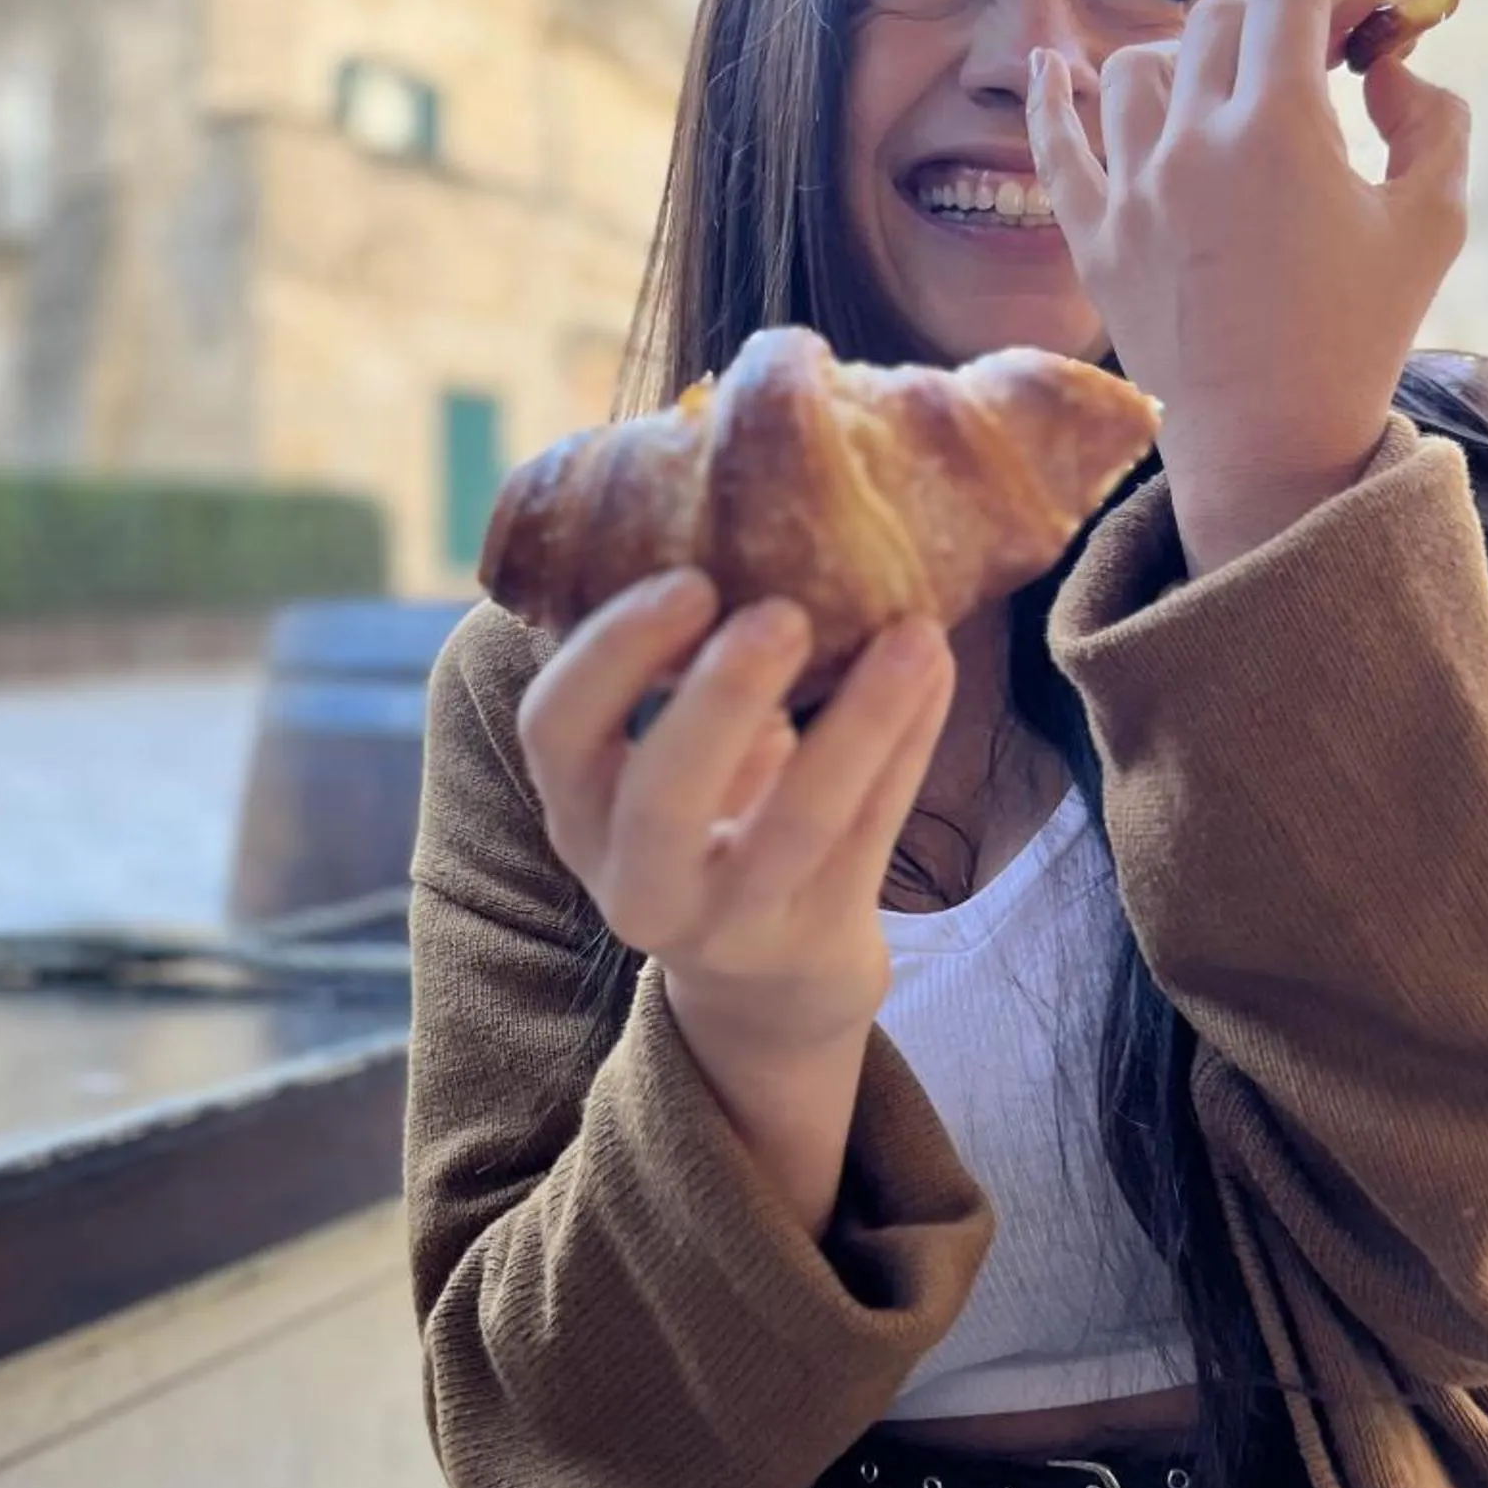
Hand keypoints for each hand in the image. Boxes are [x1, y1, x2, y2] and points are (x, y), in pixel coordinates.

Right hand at [517, 571, 953, 1057]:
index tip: (684, 578)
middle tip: (781, 611)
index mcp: (578, 811)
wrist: (770, 979)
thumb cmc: (709, 821)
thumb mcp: (658, 763)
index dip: (610, 654)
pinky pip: (874, 836)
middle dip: (721, 699)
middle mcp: (637, 881)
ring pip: (797, 826)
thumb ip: (675, 672)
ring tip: (914, 634)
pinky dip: (907, 747)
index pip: (553, 729)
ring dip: (859, 724)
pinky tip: (934, 670)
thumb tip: (742, 507)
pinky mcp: (820, 939)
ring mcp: (732, 924)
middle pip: (663, 798)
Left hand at [1027, 0, 1470, 569]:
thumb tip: (1387, 72)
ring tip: (1226, 95)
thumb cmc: (1359, 334)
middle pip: (1219, 18)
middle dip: (1274, 22)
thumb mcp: (1434, 220)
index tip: (1360, 24)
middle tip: (1310, 62)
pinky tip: (1048, 65)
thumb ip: (1433, 119)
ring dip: (1190, 60)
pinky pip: (1054, 145)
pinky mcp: (1093, 237)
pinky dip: (1050, 97)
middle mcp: (1190, 146)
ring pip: (1136, 67)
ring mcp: (1131, 191)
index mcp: (1277, 128)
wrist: (1267, 441)